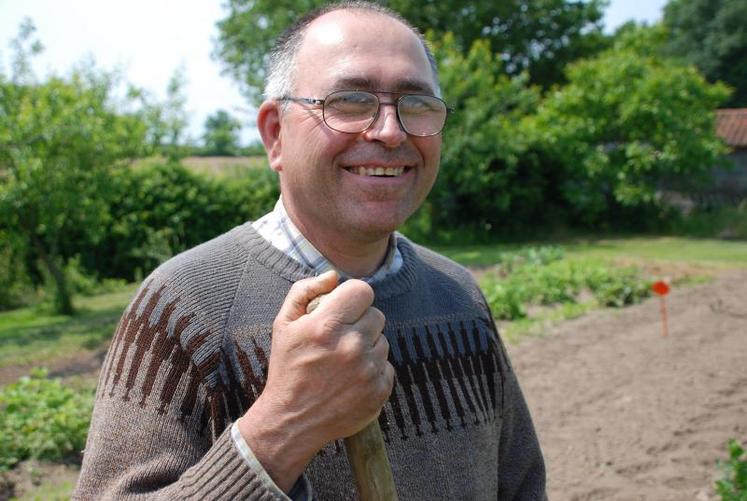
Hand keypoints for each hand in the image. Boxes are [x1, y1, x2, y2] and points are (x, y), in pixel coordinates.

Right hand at [238, 270, 393, 490]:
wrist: (292, 421)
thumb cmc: (287, 368)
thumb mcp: (283, 324)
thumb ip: (304, 291)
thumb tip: (333, 276)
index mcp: (327, 326)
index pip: (363, 290)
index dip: (353, 297)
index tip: (344, 308)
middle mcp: (351, 346)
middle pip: (376, 314)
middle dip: (360, 322)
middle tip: (341, 338)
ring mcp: (368, 370)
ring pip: (382, 341)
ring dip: (367, 347)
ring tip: (343, 362)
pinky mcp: (380, 390)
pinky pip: (387, 366)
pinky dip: (373, 370)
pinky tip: (351, 379)